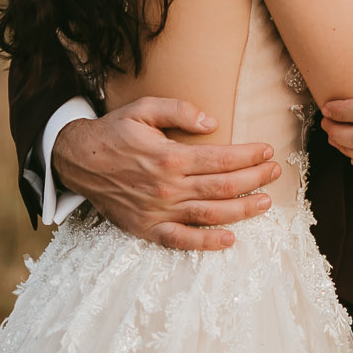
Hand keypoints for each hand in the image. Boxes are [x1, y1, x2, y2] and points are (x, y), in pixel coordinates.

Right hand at [51, 97, 280, 249]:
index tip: (267, 151)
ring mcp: (158, 211)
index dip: (248, 156)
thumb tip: (212, 122)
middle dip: (255, 179)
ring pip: (210, 215)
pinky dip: (206, 243)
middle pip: (223, 187)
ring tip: (265, 202)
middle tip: (275, 172)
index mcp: (169, 157)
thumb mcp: (143, 108)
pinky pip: (181, 241)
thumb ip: (179, 111)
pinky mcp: (147, 228)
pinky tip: (229, 240)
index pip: (221, 159)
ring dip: (242, 210)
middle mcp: (167, 187)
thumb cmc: (114, 132)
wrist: (77, 160)